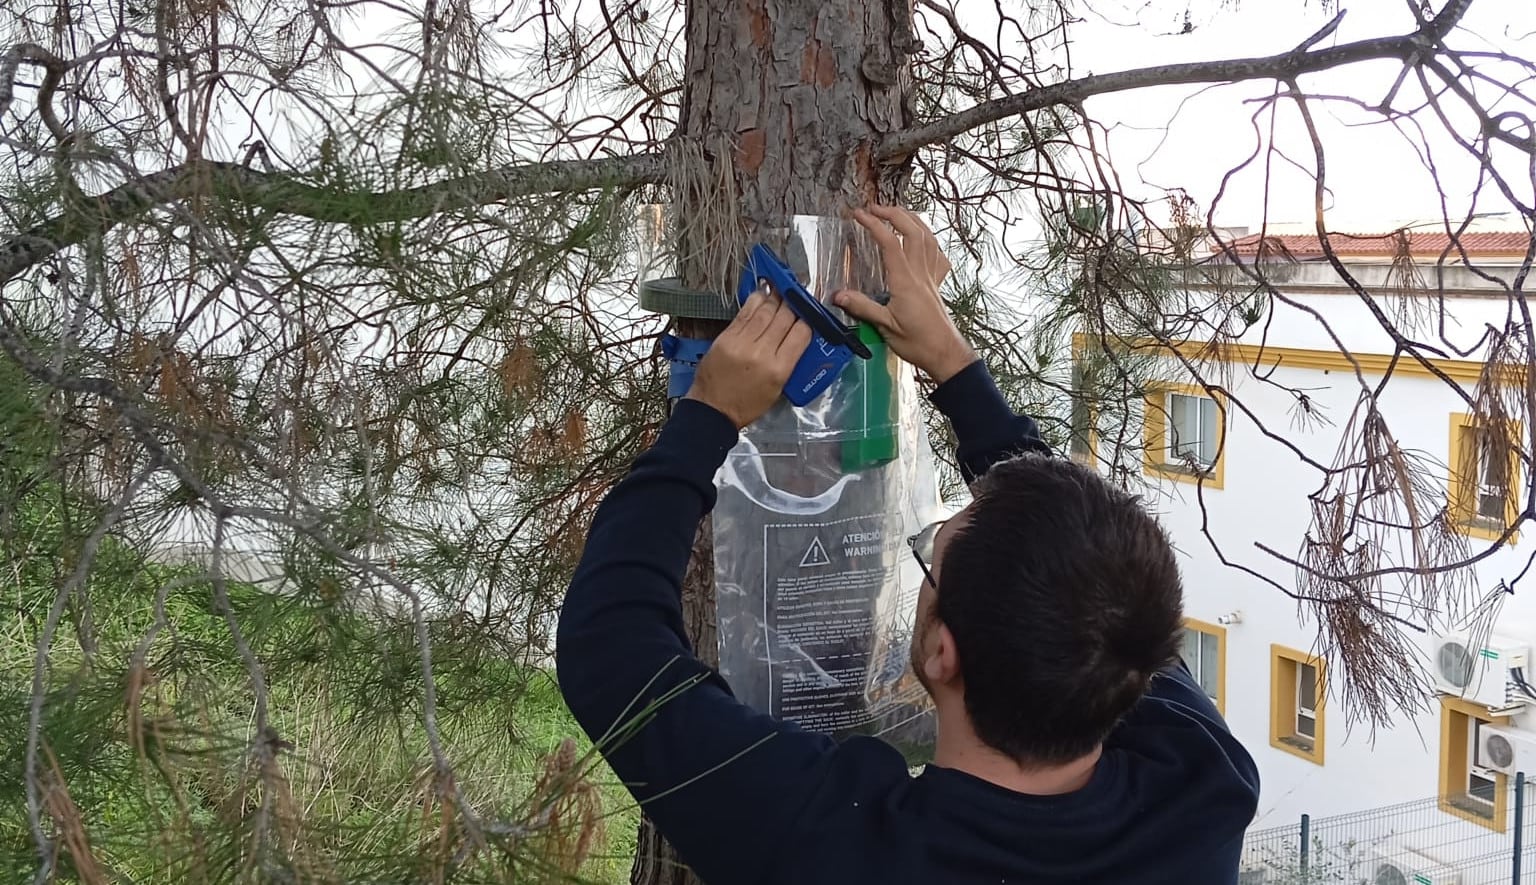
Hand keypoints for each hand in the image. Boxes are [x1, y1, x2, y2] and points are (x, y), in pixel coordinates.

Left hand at [685, 288, 812, 427]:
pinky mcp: (726, 337)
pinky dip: (755, 302)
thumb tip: (797, 334)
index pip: (801, 333)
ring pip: (765, 310)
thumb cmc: (747, 404)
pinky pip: (745, 313)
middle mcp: (761, 352)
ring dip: (775, 298)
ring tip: (781, 292)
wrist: (712, 410)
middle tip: (796, 298)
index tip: (807, 315)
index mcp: (779, 369)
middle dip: (792, 305)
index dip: (807, 320)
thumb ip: (789, 360)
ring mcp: (741, 342)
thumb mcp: (777, 389)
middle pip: (784, 317)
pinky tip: (762, 296)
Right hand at [834, 205, 976, 383]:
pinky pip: (938, 254)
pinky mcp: (937, 284)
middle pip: (913, 231)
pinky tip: (924, 239)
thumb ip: (863, 308)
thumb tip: (838, 295)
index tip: (858, 215)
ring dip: (913, 220)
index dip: (874, 225)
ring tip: (897, 213)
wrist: (945, 353)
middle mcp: (921, 273)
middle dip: (894, 213)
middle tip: (874, 208)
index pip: (889, 243)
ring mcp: (932, 276)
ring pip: (928, 237)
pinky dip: (930, 240)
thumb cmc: (917, 343)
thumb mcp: (885, 327)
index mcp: (905, 281)